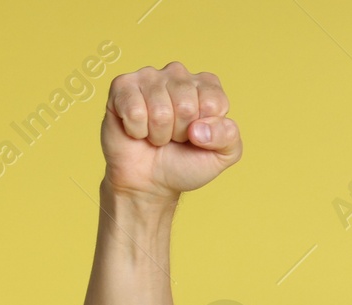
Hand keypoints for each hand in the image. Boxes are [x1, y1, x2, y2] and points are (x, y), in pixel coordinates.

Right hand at [101, 62, 241, 201]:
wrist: (150, 183)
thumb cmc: (185, 164)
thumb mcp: (222, 156)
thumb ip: (229, 137)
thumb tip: (199, 128)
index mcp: (207, 85)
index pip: (213, 103)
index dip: (205, 130)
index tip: (196, 136)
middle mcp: (178, 74)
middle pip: (186, 105)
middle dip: (179, 133)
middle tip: (173, 137)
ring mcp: (149, 77)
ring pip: (160, 111)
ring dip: (158, 134)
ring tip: (156, 134)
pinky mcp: (122, 86)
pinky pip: (134, 111)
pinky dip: (136, 131)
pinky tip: (137, 130)